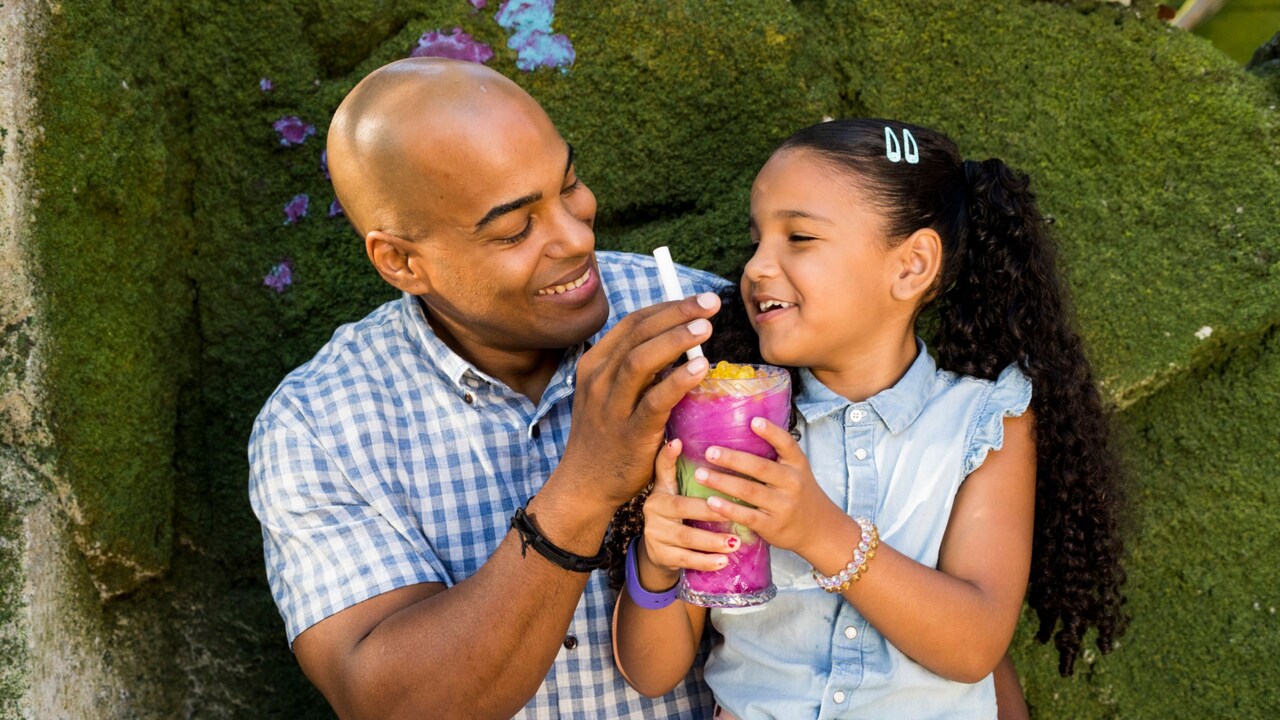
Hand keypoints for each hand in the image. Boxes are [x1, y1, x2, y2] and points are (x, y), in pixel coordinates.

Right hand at [558, 293, 719, 509]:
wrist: (586, 484)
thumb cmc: (607, 436)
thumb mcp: (611, 394)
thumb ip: (637, 369)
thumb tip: (681, 341)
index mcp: (594, 364)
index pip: (633, 323)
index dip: (668, 307)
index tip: (697, 302)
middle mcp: (599, 379)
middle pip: (639, 333)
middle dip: (677, 313)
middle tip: (711, 303)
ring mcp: (611, 406)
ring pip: (641, 360)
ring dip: (676, 339)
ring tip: (706, 328)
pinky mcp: (630, 433)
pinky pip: (655, 400)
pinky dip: (678, 380)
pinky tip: (700, 368)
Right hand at [638, 439, 740, 588]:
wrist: (658, 550)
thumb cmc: (673, 515)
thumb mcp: (671, 491)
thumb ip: (673, 468)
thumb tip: (678, 439)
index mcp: (659, 493)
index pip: (663, 473)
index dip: (668, 459)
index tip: (680, 445)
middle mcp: (653, 513)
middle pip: (682, 509)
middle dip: (709, 513)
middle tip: (734, 513)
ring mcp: (656, 536)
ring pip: (686, 539)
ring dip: (712, 542)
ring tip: (734, 543)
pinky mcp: (662, 556)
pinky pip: (686, 560)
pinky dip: (706, 562)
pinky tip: (723, 562)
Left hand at [695, 417, 847, 560]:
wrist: (819, 529)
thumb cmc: (799, 494)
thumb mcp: (796, 471)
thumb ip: (777, 455)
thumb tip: (744, 427)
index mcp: (797, 465)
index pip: (787, 444)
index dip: (771, 432)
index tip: (753, 421)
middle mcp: (792, 483)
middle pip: (760, 467)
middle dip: (732, 459)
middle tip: (709, 452)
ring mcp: (783, 506)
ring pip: (749, 491)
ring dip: (722, 482)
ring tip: (700, 475)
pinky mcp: (773, 526)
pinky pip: (747, 516)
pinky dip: (728, 509)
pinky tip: (711, 502)